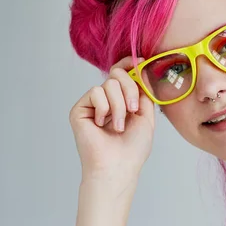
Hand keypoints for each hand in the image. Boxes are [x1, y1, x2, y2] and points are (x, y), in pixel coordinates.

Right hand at [69, 56, 154, 197]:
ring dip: (119, 105)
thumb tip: (142, 69)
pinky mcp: (79, 110)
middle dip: (129, 89)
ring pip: (108, 84)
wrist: (118, 166)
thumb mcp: (146, 115)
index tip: (139, 59)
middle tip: (132, 109)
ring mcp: (92, 105)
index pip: (123, 75)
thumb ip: (144, 92)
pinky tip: (102, 125)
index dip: (130, 64)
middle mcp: (107, 101)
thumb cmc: (133, 148)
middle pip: (117, 74)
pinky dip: (104, 108)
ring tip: (118, 126)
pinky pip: (95, 92)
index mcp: (122, 101)